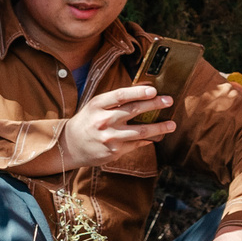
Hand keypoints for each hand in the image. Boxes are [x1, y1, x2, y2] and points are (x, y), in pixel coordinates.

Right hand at [57, 85, 173, 168]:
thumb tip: (144, 88)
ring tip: (172, 125)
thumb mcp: (97, 105)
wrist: (70, 146)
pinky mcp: (114, 152)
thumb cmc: (88, 121)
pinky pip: (136, 144)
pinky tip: (156, 136)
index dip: (138, 92)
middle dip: (155, 105)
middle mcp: (103, 120)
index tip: (153, 90)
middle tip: (169, 101)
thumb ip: (117, 99)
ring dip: (159, 128)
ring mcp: (109, 138)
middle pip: (134, 111)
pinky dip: (148, 139)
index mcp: (98, 105)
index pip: (120, 95)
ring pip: (141, 131)